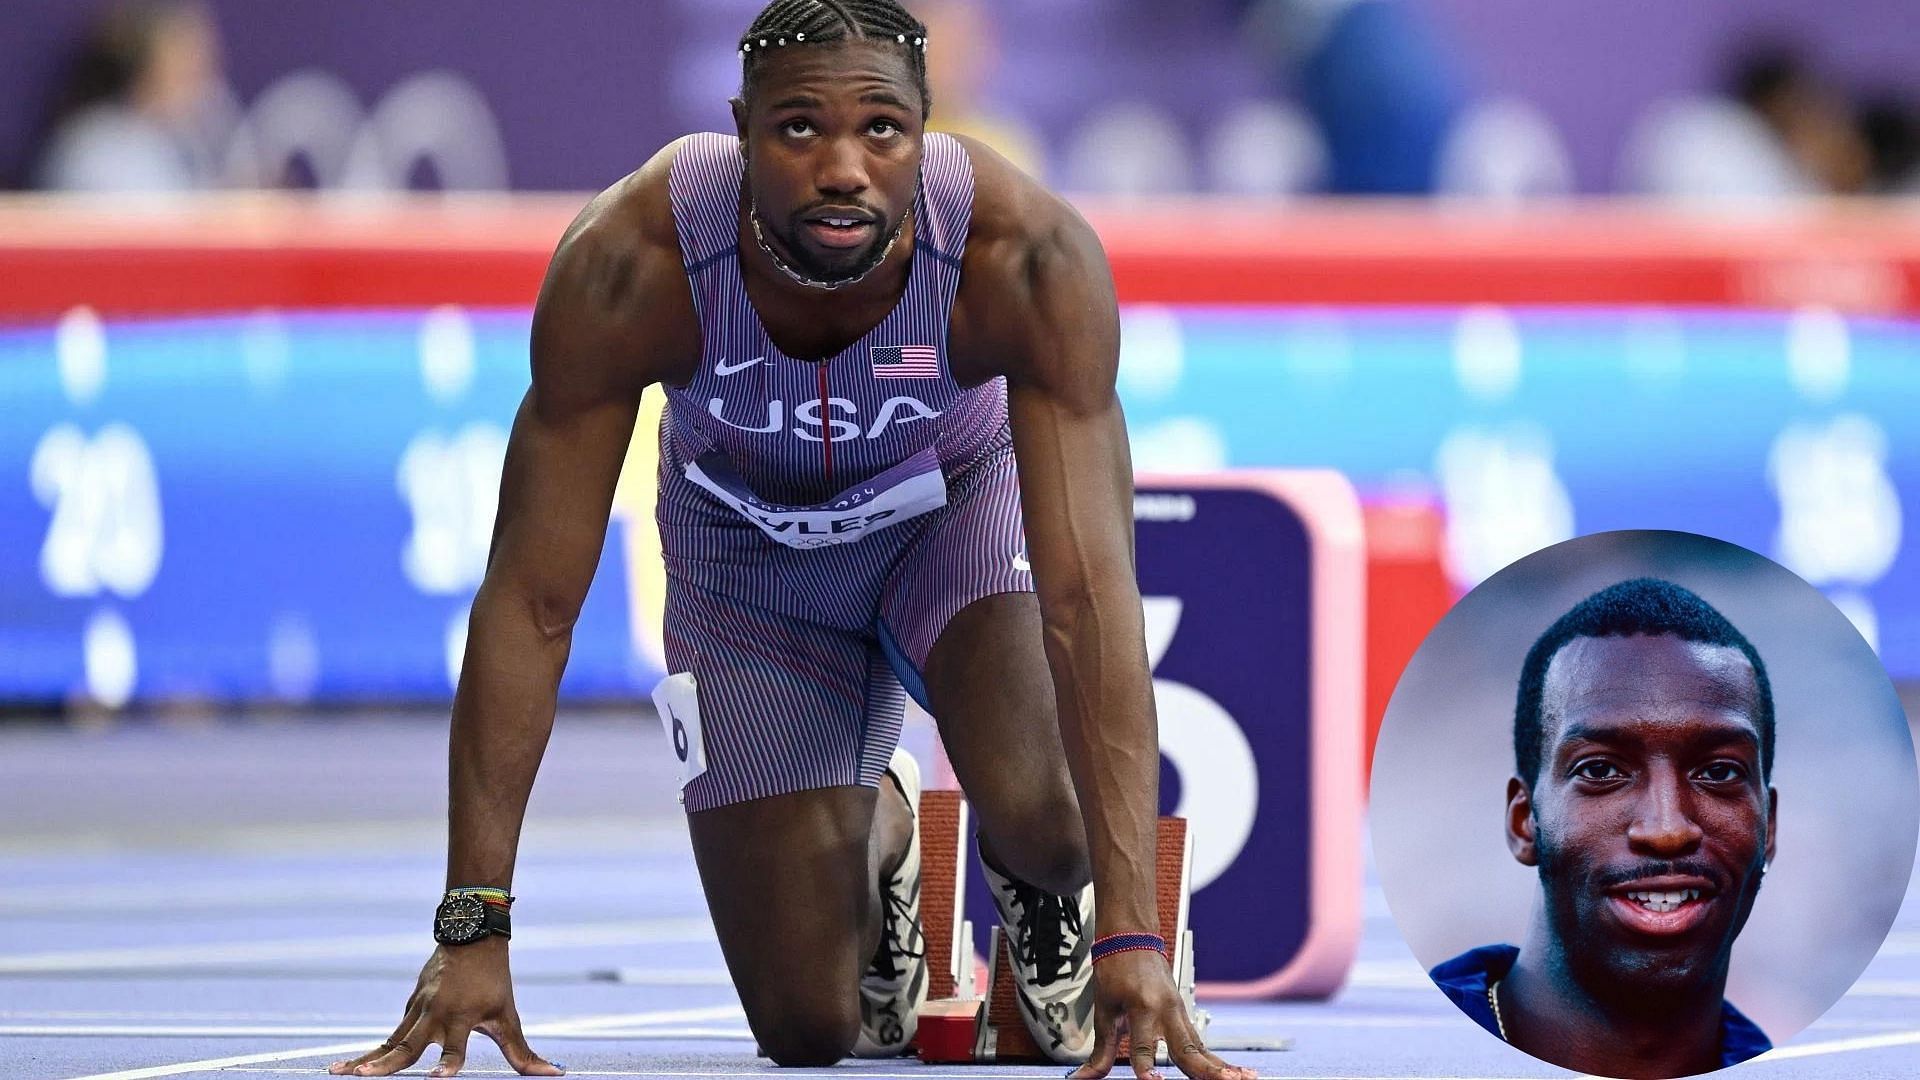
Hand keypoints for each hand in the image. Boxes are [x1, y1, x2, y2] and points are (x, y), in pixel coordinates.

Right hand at [326, 939, 562, 1076]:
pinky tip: (351, 1067)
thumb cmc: (494, 980)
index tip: (440, 1079)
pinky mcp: (410, 1006)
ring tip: (338, 1074)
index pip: (455, 1048)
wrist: (472, 935)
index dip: (449, 1064)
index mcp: (462, 1017)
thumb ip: (523, 1053)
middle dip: (385, 1065)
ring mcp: (418, 1009)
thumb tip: (555, 1075)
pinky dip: (372, 1050)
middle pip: (407, 1046)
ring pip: (389, 1041)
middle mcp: (436, 1014)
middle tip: (364, 1079)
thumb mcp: (508, 1016)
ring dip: (364, 1059)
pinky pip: (391, 1034)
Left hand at [1069, 950, 1254, 1079]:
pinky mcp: (1184, 1015)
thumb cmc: (1116, 967)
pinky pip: (1200, 1043)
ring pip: (1201, 1048)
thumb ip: (1101, 1050)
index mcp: (1143, 1007)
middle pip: (1187, 1049)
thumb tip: (1085, 1077)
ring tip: (1242, 1079)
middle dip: (1205, 1071)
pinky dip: (1215, 1059)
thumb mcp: (1104, 1009)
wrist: (1130, 937)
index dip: (1146, 1069)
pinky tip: (1233, 1072)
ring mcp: (1179, 1013)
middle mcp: (1166, 1011)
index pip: (1144, 1048)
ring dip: (1220, 1067)